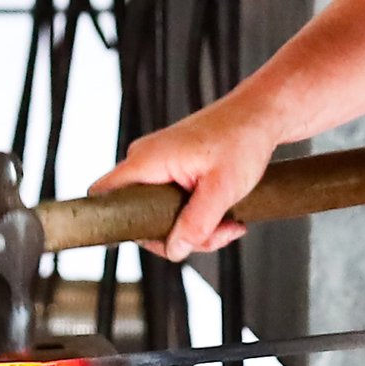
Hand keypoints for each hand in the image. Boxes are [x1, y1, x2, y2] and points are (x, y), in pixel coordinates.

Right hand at [90, 100, 284, 262]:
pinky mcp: (173, 171)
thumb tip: (174, 250)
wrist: (261, 115)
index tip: (153, 240)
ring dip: (197, 230)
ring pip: (162, 216)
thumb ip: (196, 223)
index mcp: (146, 160)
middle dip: (180, 236)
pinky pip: (174, 206)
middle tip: (217, 234)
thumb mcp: (223, 188)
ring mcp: (158, 167)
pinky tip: (225, 217)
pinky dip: (200, 217)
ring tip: (229, 224)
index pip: (103, 196)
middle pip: (140, 218)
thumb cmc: (243, 138)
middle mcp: (145, 162)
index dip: (115, 224)